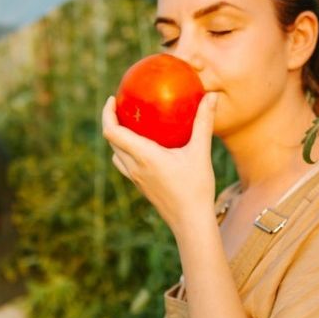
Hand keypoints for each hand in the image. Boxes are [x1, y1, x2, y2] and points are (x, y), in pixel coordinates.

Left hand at [102, 92, 218, 237]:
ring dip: (118, 139)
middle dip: (111, 122)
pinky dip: (127, 153)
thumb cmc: (196, 188)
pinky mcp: (141, 187)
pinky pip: (125, 166)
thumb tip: (211, 95)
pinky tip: (144, 150)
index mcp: (143, 156)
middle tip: (122, 107)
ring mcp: (135, 179)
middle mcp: (134, 167)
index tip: (112, 99)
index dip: (107, 114)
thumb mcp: (201, 152)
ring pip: (116, 155)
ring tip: (131, 127)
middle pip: (111, 142)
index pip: (112, 132)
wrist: (190, 222)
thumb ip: (203, 122)